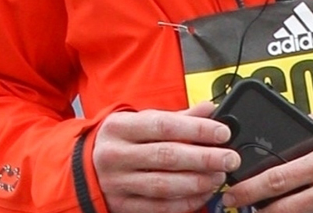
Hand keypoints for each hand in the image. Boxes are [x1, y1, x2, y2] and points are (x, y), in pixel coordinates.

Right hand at [92, 101, 237, 212]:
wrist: (83, 170)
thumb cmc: (121, 141)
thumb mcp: (140, 122)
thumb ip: (177, 117)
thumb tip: (210, 108)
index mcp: (120, 127)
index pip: (164, 126)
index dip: (196, 129)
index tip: (223, 132)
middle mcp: (115, 155)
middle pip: (166, 156)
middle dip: (204, 158)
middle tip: (229, 158)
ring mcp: (117, 183)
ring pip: (163, 185)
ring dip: (197, 182)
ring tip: (220, 177)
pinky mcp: (123, 206)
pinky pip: (159, 207)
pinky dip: (185, 203)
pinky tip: (204, 194)